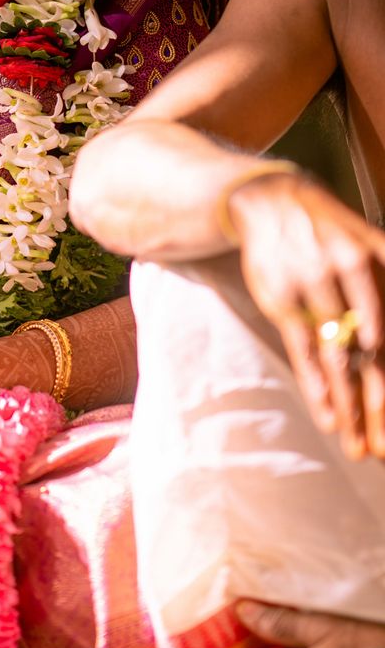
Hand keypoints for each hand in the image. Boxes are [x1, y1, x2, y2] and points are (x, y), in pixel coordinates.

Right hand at [230, 173, 384, 458]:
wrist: (274, 200)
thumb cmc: (331, 233)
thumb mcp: (371, 247)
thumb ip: (384, 284)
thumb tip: (384, 342)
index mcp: (377, 263)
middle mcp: (351, 276)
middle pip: (375, 355)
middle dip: (381, 406)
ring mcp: (315, 290)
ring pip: (339, 360)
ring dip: (351, 408)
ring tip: (358, 447)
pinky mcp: (284, 301)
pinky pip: (303, 351)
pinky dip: (316, 385)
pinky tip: (328, 415)